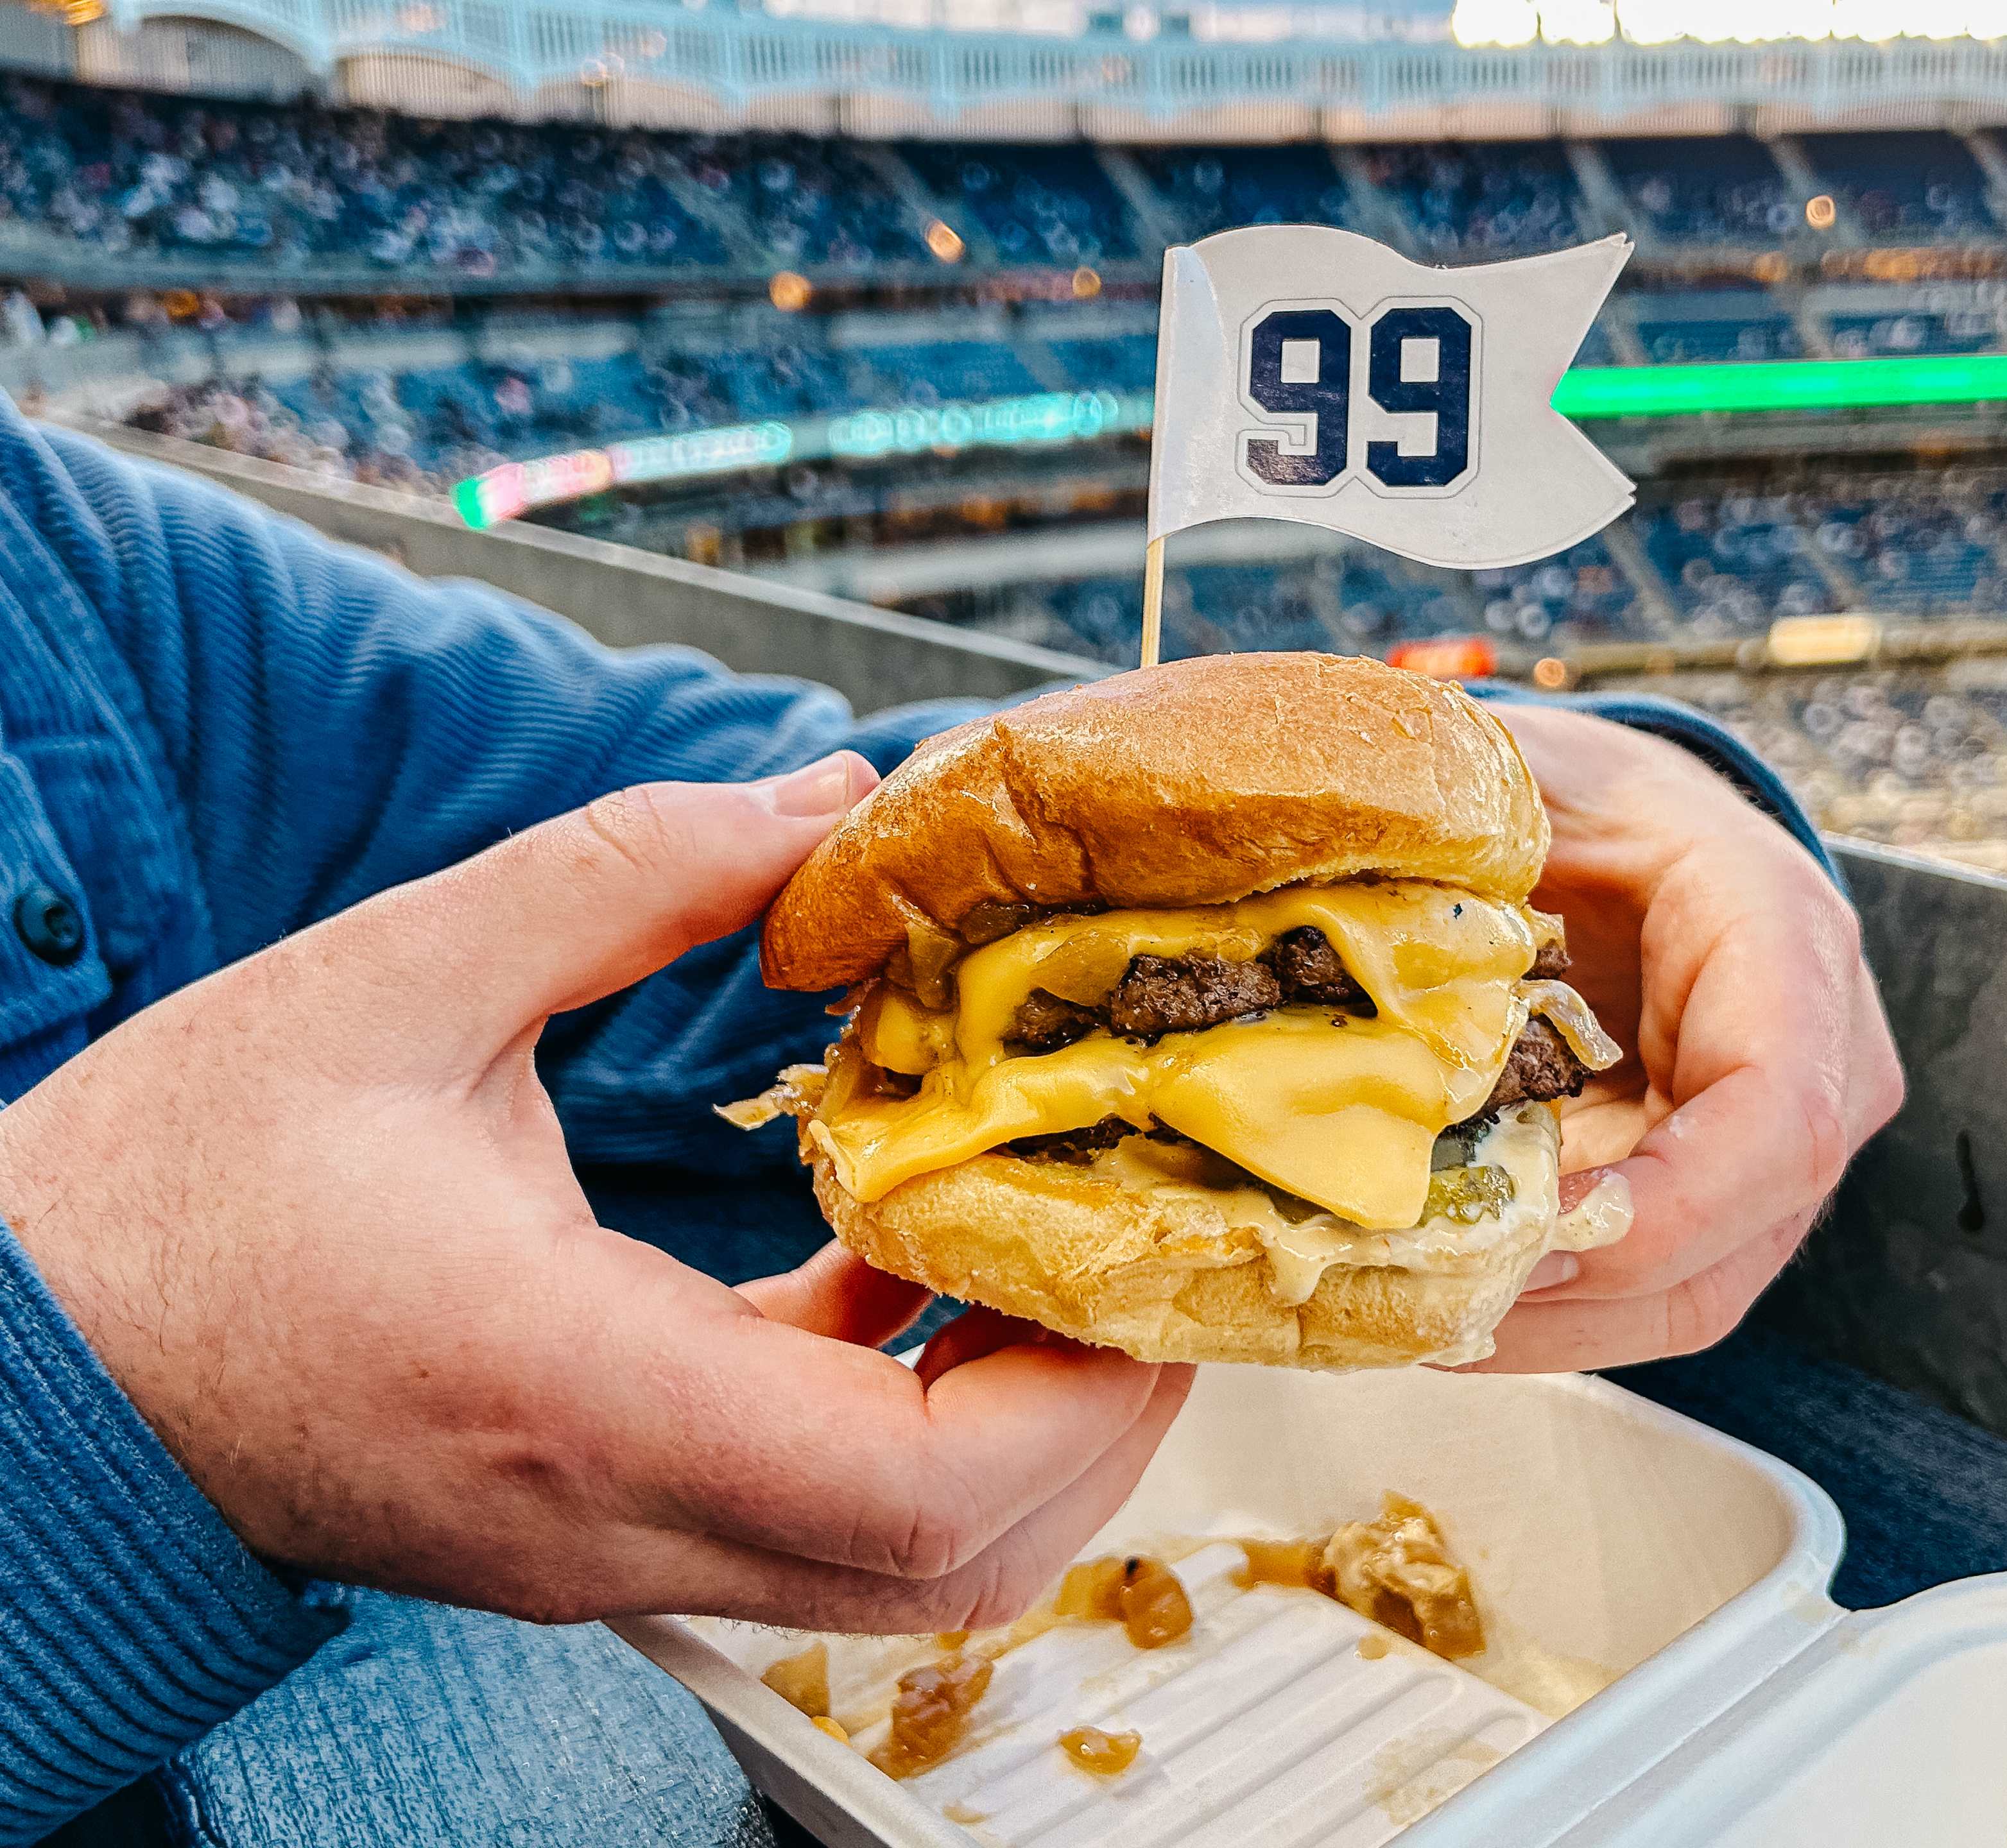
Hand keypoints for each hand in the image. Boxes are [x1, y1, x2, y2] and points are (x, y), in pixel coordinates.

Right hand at [0, 754, 1188, 1632]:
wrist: (28, 1352)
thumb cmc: (170, 1190)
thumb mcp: (393, 979)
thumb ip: (631, 873)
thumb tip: (826, 802)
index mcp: (578, 1389)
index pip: (911, 1488)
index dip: (1077, 1392)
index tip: (1138, 1267)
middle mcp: (618, 1511)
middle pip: (951, 1564)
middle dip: (1091, 1417)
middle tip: (1140, 1255)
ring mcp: (613, 1542)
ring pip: (897, 1569)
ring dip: (1014, 1424)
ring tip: (1051, 1246)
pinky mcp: (600, 1518)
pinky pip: (810, 1508)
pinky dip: (903, 1404)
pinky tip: (898, 1254)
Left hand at [1469, 706, 1903, 1371]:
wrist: (1621, 823)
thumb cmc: (1577, 794)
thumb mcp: (1518, 775)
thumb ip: (1459, 832)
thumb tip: (1351, 920)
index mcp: (1782, 938)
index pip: (1777, 1118)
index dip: (1661, 1208)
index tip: (1525, 1237)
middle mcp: (1816, 1057)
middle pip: (1733, 1239)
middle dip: (1576, 1293)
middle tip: (1425, 1300)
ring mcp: (1772, 1143)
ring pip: (1689, 1290)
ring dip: (1550, 1324)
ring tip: (1410, 1319)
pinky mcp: (1715, 1193)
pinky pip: (1648, 1285)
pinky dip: (1544, 1310)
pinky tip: (1438, 1304)